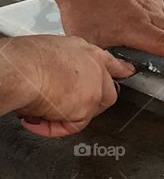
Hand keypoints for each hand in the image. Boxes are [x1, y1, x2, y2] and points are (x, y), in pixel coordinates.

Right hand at [0, 35, 134, 136]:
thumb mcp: (53, 50)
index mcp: (87, 52)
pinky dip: (52, 127)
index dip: (118, 69)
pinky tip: (35, 119)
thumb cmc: (25, 58)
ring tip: (42, 109)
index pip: (110, 62)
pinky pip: (73, 126)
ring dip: (67, 115)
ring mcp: (95, 89)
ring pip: (90, 111)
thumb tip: (58, 78)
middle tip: (66, 107)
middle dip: (89, 103)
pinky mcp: (87, 108)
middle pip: (108, 92)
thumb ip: (66, 64)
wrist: (21, 69)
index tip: (127, 72)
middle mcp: (96, 69)